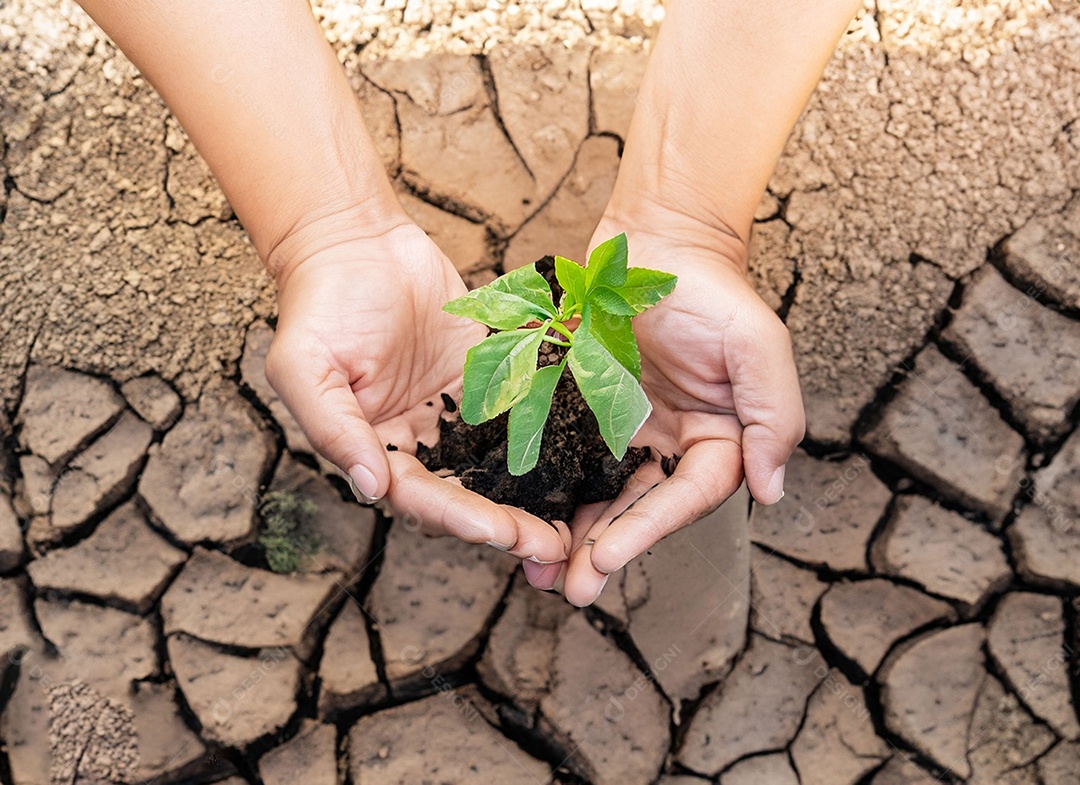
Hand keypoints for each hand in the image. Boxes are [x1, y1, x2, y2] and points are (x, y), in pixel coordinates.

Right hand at [266, 215, 568, 562]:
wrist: (356, 241)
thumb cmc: (320, 303)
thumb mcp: (305, 367)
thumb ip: (335, 430)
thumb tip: (371, 489)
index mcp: (375, 447)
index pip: (419, 497)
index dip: (459, 518)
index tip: (499, 533)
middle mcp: (419, 439)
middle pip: (466, 494)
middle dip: (506, 524)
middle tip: (551, 548)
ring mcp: (455, 411)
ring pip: (498, 466)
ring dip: (531, 497)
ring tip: (573, 523)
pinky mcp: (486, 379)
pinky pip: (519, 414)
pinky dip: (547, 440)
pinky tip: (582, 460)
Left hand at [524, 211, 804, 604]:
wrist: (657, 243)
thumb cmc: (714, 291)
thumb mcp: (758, 346)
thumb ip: (772, 416)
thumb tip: (772, 491)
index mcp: (717, 440)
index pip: (687, 497)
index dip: (649, 530)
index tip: (608, 559)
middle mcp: (671, 446)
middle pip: (638, 510)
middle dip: (604, 551)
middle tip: (570, 590)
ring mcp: (625, 432)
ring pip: (597, 494)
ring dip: (570, 535)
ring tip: (536, 571)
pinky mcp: (584, 412)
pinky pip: (563, 456)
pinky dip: (545, 489)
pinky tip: (519, 516)